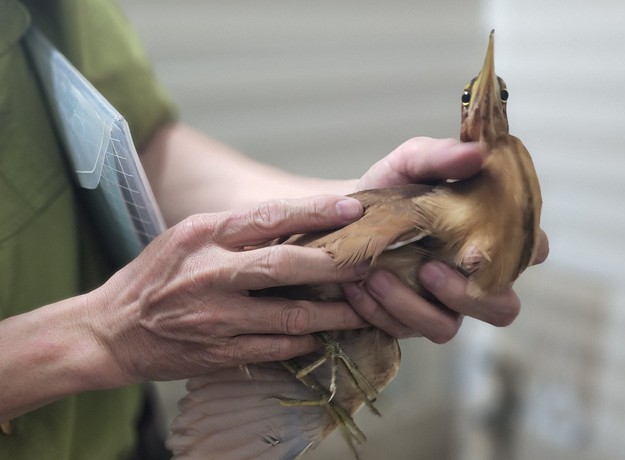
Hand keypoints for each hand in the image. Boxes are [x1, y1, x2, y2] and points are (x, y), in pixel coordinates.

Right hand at [87, 195, 370, 384]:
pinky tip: (323, 335)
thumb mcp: (188, 237)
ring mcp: (214, 317)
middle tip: (370, 263)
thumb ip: (236, 231)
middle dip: (336, 265)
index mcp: (203, 234)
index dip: (315, 212)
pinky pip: (275, 347)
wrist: (109, 331)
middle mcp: (209, 273)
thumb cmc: (154, 277)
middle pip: (286, 265)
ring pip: (290, 315)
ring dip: (334, 313)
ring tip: (364, 309)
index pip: (269, 216)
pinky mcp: (218, 352)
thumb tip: (296, 224)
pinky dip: (305, 341)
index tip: (352, 209)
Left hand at [344, 137, 549, 341]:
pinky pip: (404, 330)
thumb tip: (478, 154)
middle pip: (502, 308)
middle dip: (466, 296)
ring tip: (377, 276)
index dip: (520, 253)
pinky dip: (379, 311)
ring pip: (448, 328)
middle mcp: (475, 277)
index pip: (532, 249)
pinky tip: (357, 286)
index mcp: (491, 235)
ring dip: (413, 307)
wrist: (344, 216)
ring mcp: (444, 305)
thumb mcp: (411, 162)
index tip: (478, 246)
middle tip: (429, 270)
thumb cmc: (393, 187)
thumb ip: (441, 155)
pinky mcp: (409, 321)